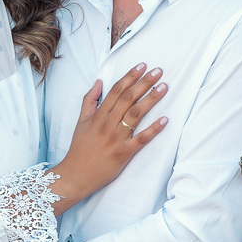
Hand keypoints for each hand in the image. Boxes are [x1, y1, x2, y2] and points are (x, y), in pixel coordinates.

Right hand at [49, 63, 168, 212]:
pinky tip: (165, 119)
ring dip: (151, 99)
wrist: (76, 175)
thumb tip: (98, 81)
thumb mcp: (80, 122)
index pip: (116, 91)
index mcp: (98, 116)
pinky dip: (153, 129)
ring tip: (164, 87)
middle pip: (128, 99)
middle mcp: (108, 124)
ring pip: (135, 115)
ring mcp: (116, 139)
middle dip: (144, 83)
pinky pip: (141, 140)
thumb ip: (89, 101)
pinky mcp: (123, 153)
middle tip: (158, 71)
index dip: (130, 77)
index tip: (142, 66)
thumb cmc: (79, 149)